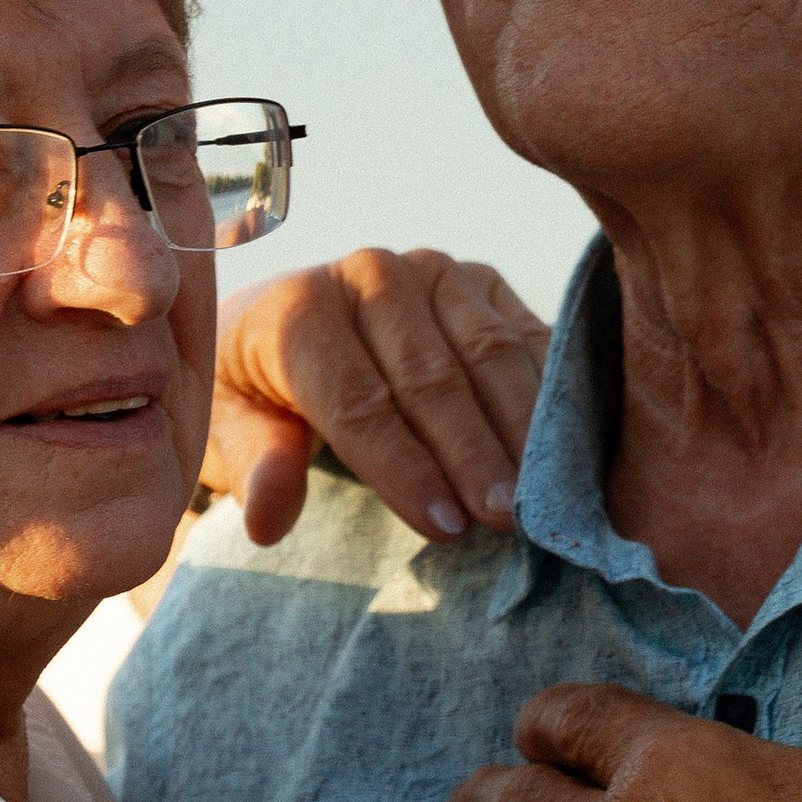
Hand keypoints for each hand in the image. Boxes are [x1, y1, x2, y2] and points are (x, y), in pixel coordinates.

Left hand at [208, 250, 548, 546]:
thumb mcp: (231, 430)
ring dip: (522, 427)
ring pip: (489, 353)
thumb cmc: (257, 393)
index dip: (406, 468)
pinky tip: (569, 449)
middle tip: (509, 521)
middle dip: (473, 455)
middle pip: (432, 377)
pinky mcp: (482, 283)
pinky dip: (551, 394)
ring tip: (545, 495)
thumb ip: (254, 464)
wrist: (287, 324)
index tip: (445, 528)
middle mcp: (371, 275)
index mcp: (300, 310)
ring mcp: (434, 273)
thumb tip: (268, 516)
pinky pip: (528, 338)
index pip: (360, 401)